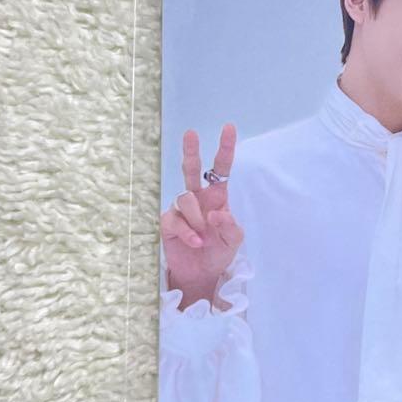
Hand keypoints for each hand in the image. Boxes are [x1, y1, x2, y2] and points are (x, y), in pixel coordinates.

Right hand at [160, 124, 243, 307]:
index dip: (225, 148)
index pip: (220, 169)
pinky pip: (175, 220)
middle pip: (192, 169)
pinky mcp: (168, 222)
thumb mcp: (233, 241)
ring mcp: (181, 209)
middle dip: (191, 150)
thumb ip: (230, 226)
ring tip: (204, 238)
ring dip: (197, 219)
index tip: (229, 128)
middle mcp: (197, 197)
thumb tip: (216, 212)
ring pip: (186, 198)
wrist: (201, 274)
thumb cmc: (218, 252)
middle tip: (191, 133)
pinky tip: (196, 242)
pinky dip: (188, 232)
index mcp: (216, 196)